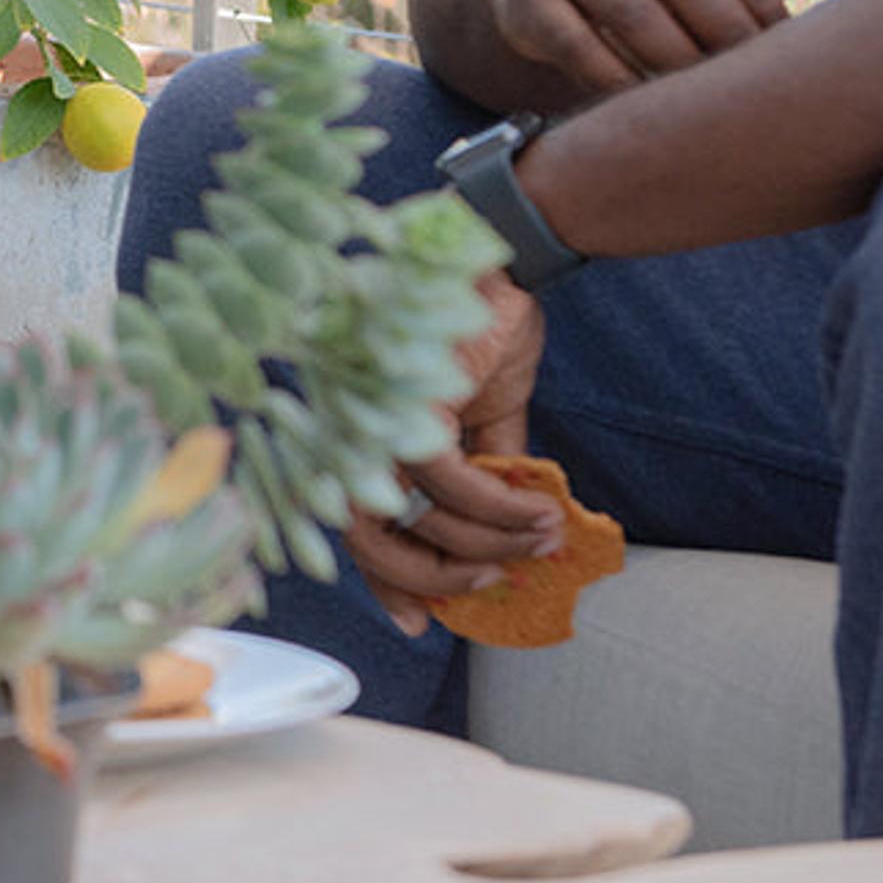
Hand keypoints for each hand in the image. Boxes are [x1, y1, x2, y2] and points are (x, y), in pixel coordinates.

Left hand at [346, 270, 561, 636]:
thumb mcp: (479, 414)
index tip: (421, 624)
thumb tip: (505, 538)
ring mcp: (370, 414)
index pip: (351, 523)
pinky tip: (537, 514)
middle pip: (366, 536)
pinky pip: (454, 483)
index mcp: (353, 428)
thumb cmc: (480, 327)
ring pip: (413, 519)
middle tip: (490, 583)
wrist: (502, 258)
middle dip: (433, 577)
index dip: (386, 583)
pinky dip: (499, 509)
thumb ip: (482, 472)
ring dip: (484, 544)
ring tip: (537, 543)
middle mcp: (345, 424)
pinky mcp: (409, 402)